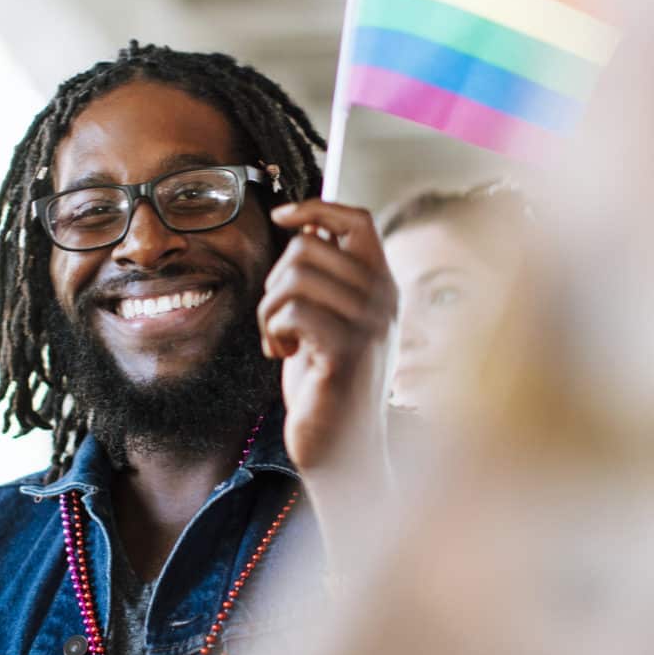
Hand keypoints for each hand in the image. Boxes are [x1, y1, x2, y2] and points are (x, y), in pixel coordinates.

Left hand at [258, 200, 397, 474]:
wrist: (341, 447)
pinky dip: (273, 331)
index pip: (356, 220)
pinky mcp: (345, 351)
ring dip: (270, 310)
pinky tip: (284, 354)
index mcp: (383, 286)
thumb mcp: (330, 319)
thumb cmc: (327, 381)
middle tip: (280, 318)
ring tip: (281, 339)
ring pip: (294, 278)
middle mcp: (383, 300)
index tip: (280, 216)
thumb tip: (305, 225)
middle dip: (276, 280)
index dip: (315, 207)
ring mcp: (368, 325)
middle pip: (308, 247)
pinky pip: (291, 311)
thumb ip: (326, 277)